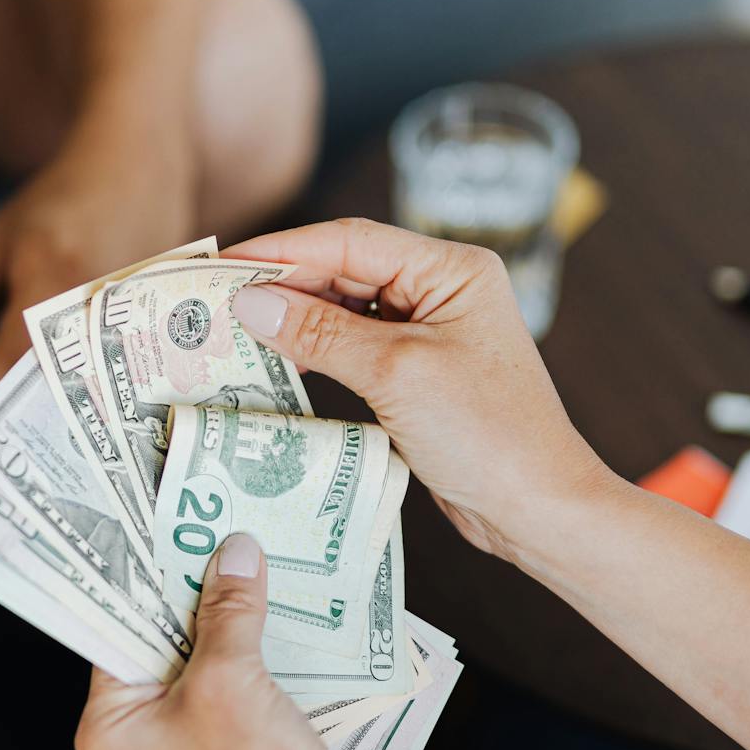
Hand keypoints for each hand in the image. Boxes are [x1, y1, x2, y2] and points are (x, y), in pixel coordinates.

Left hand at [0, 125, 196, 437]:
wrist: (138, 170)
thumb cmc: (56, 204)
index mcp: (50, 279)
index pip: (6, 358)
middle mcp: (95, 307)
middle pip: (42, 387)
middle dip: (0, 407)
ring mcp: (129, 321)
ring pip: (73, 390)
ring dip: (32, 401)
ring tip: (3, 397)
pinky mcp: (148, 331)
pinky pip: (100, 377)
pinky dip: (65, 386)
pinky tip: (43, 382)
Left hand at [75, 532, 392, 749]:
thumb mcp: (232, 680)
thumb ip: (229, 612)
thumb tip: (232, 554)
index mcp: (109, 729)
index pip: (113, 632)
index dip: (141, 578)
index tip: (163, 527)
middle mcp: (137, 744)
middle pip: (157, 647)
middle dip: (192, 597)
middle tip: (216, 533)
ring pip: (200, 669)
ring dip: (228, 626)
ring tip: (252, 562)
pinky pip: (231, 694)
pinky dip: (252, 660)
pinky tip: (278, 620)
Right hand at [224, 218, 614, 565]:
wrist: (536, 508)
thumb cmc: (488, 435)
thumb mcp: (396, 375)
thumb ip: (321, 332)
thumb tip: (251, 302)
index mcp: (452, 270)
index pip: (350, 242)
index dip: (280, 250)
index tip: (222, 263)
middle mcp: (442, 290)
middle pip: (344, 269)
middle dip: (281, 283)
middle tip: (213, 298)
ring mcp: (431, 332)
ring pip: (345, 308)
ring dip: (294, 317)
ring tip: (233, 329)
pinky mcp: (419, 373)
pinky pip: (355, 346)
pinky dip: (316, 349)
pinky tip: (278, 359)